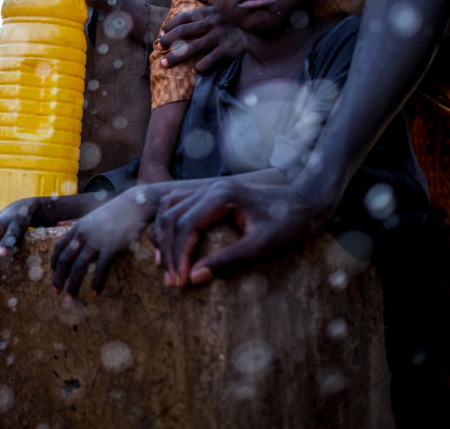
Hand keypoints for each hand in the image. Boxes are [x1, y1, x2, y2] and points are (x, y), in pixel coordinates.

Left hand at [49, 191, 150, 298]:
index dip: (54, 261)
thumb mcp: (92, 215)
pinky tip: (95, 292)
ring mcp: (97, 241)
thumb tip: (59, 223)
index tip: (53, 273)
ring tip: (70, 298)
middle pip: (65, 259)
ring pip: (79, 266)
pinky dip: (97, 282)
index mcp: (78, 227)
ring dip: (73, 284)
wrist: (134, 204)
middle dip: (58, 278)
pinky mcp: (111, 247)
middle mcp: (84, 234)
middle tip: (56, 292)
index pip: (59, 246)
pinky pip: (101, 269)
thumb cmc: (115, 211)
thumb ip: (76, 222)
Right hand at [152, 178, 332, 287]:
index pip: (185, 225)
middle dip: (168, 251)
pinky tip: (169, 245)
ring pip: (169, 209)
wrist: (306, 201)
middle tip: (171, 281)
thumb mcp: (262, 246)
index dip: (178, 255)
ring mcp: (208, 189)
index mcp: (221, 196)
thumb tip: (195, 278)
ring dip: (163, 237)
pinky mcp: (210, 195)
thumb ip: (227, 261)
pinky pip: (177, 205)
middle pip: (172, 218)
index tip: (180, 281)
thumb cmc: (289, 223)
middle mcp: (210, 188)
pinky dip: (168, 225)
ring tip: (164, 265)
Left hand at [158, 0, 242, 73]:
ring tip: (164, 63)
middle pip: (183, 32)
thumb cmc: (240, 14)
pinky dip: (202, 65)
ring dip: (176, 56)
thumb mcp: (223, 3)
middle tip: (158, 47)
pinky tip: (195, 70)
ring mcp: (220, 36)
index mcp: (209, 12)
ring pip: (192, 47)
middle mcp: (212, 23)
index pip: (184, 17)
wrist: (264, 24)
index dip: (171, 25)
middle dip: (168, 40)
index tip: (162, 32)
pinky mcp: (229, 48)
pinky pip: (212, 59)